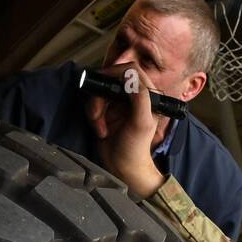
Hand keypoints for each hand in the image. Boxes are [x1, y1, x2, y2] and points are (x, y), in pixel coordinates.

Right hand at [86, 62, 166, 198]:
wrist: (123, 169)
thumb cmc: (136, 150)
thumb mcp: (142, 123)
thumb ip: (140, 98)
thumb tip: (130, 77)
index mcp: (147, 95)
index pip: (131, 71)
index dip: (115, 71)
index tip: (102, 80)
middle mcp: (133, 97)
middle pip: (110, 80)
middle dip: (100, 98)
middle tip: (98, 114)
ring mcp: (118, 104)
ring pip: (99, 93)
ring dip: (95, 111)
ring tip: (101, 128)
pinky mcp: (106, 113)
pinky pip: (93, 104)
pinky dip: (93, 118)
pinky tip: (101, 131)